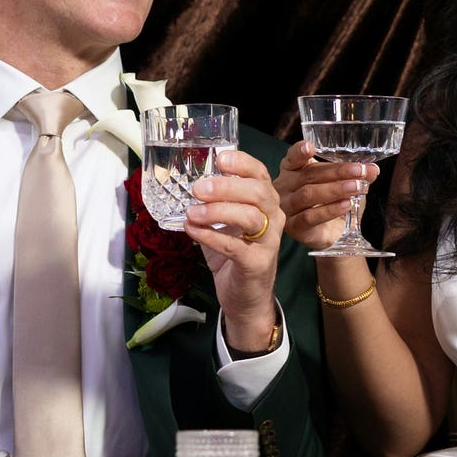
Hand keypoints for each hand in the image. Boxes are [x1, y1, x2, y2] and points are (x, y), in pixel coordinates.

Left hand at [187, 146, 283, 349]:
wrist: (246, 299)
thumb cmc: (234, 255)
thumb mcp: (224, 224)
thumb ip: (212, 203)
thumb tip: (183, 184)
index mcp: (266, 202)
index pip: (260, 174)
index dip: (242, 163)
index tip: (219, 158)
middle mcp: (273, 218)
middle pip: (257, 192)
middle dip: (226, 186)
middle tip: (197, 189)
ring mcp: (269, 241)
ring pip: (249, 216)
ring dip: (217, 211)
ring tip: (192, 212)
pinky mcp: (258, 263)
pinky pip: (234, 245)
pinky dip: (209, 236)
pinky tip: (191, 230)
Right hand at [276, 139, 376, 253]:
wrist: (331, 234)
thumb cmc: (333, 202)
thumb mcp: (346, 183)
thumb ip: (357, 175)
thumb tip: (372, 169)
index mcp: (294, 169)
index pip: (293, 157)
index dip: (300, 151)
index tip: (310, 147)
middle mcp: (285, 186)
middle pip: (309, 175)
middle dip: (337, 171)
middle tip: (359, 170)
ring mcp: (287, 207)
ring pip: (308, 195)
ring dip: (335, 190)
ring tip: (356, 187)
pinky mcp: (294, 226)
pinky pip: (309, 217)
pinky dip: (329, 210)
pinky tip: (346, 205)